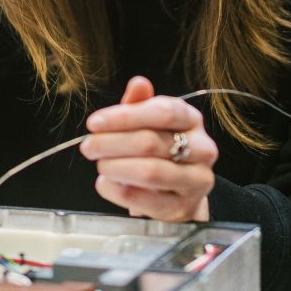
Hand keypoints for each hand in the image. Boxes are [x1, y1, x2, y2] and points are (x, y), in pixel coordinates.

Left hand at [81, 76, 217, 221]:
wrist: (178, 193)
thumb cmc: (160, 152)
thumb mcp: (148, 124)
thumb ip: (139, 105)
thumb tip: (139, 83)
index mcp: (191, 119)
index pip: (162, 112)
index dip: (125, 117)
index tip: (94, 123)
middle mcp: (202, 148)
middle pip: (151, 142)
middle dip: (112, 143)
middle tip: (88, 146)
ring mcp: (197, 180)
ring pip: (150, 171)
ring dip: (116, 167)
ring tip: (100, 165)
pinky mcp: (184, 207)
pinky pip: (146, 200)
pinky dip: (119, 191)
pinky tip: (106, 184)